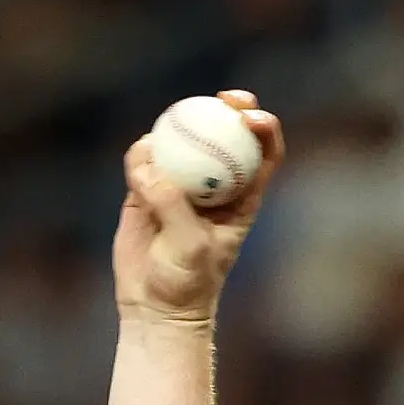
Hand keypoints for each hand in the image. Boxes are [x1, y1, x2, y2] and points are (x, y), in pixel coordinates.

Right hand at [112, 93, 283, 327]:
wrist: (153, 306)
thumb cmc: (186, 282)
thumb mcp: (188, 246)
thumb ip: (173, 205)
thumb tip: (153, 168)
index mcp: (242, 198)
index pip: (262, 153)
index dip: (264, 127)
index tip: (251, 117)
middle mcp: (214, 184)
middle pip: (226, 133)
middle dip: (228, 107)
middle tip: (223, 98)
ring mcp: (180, 183)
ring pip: (182, 140)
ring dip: (178, 126)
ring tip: (166, 134)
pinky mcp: (146, 189)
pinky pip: (144, 160)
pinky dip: (141, 154)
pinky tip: (139, 159)